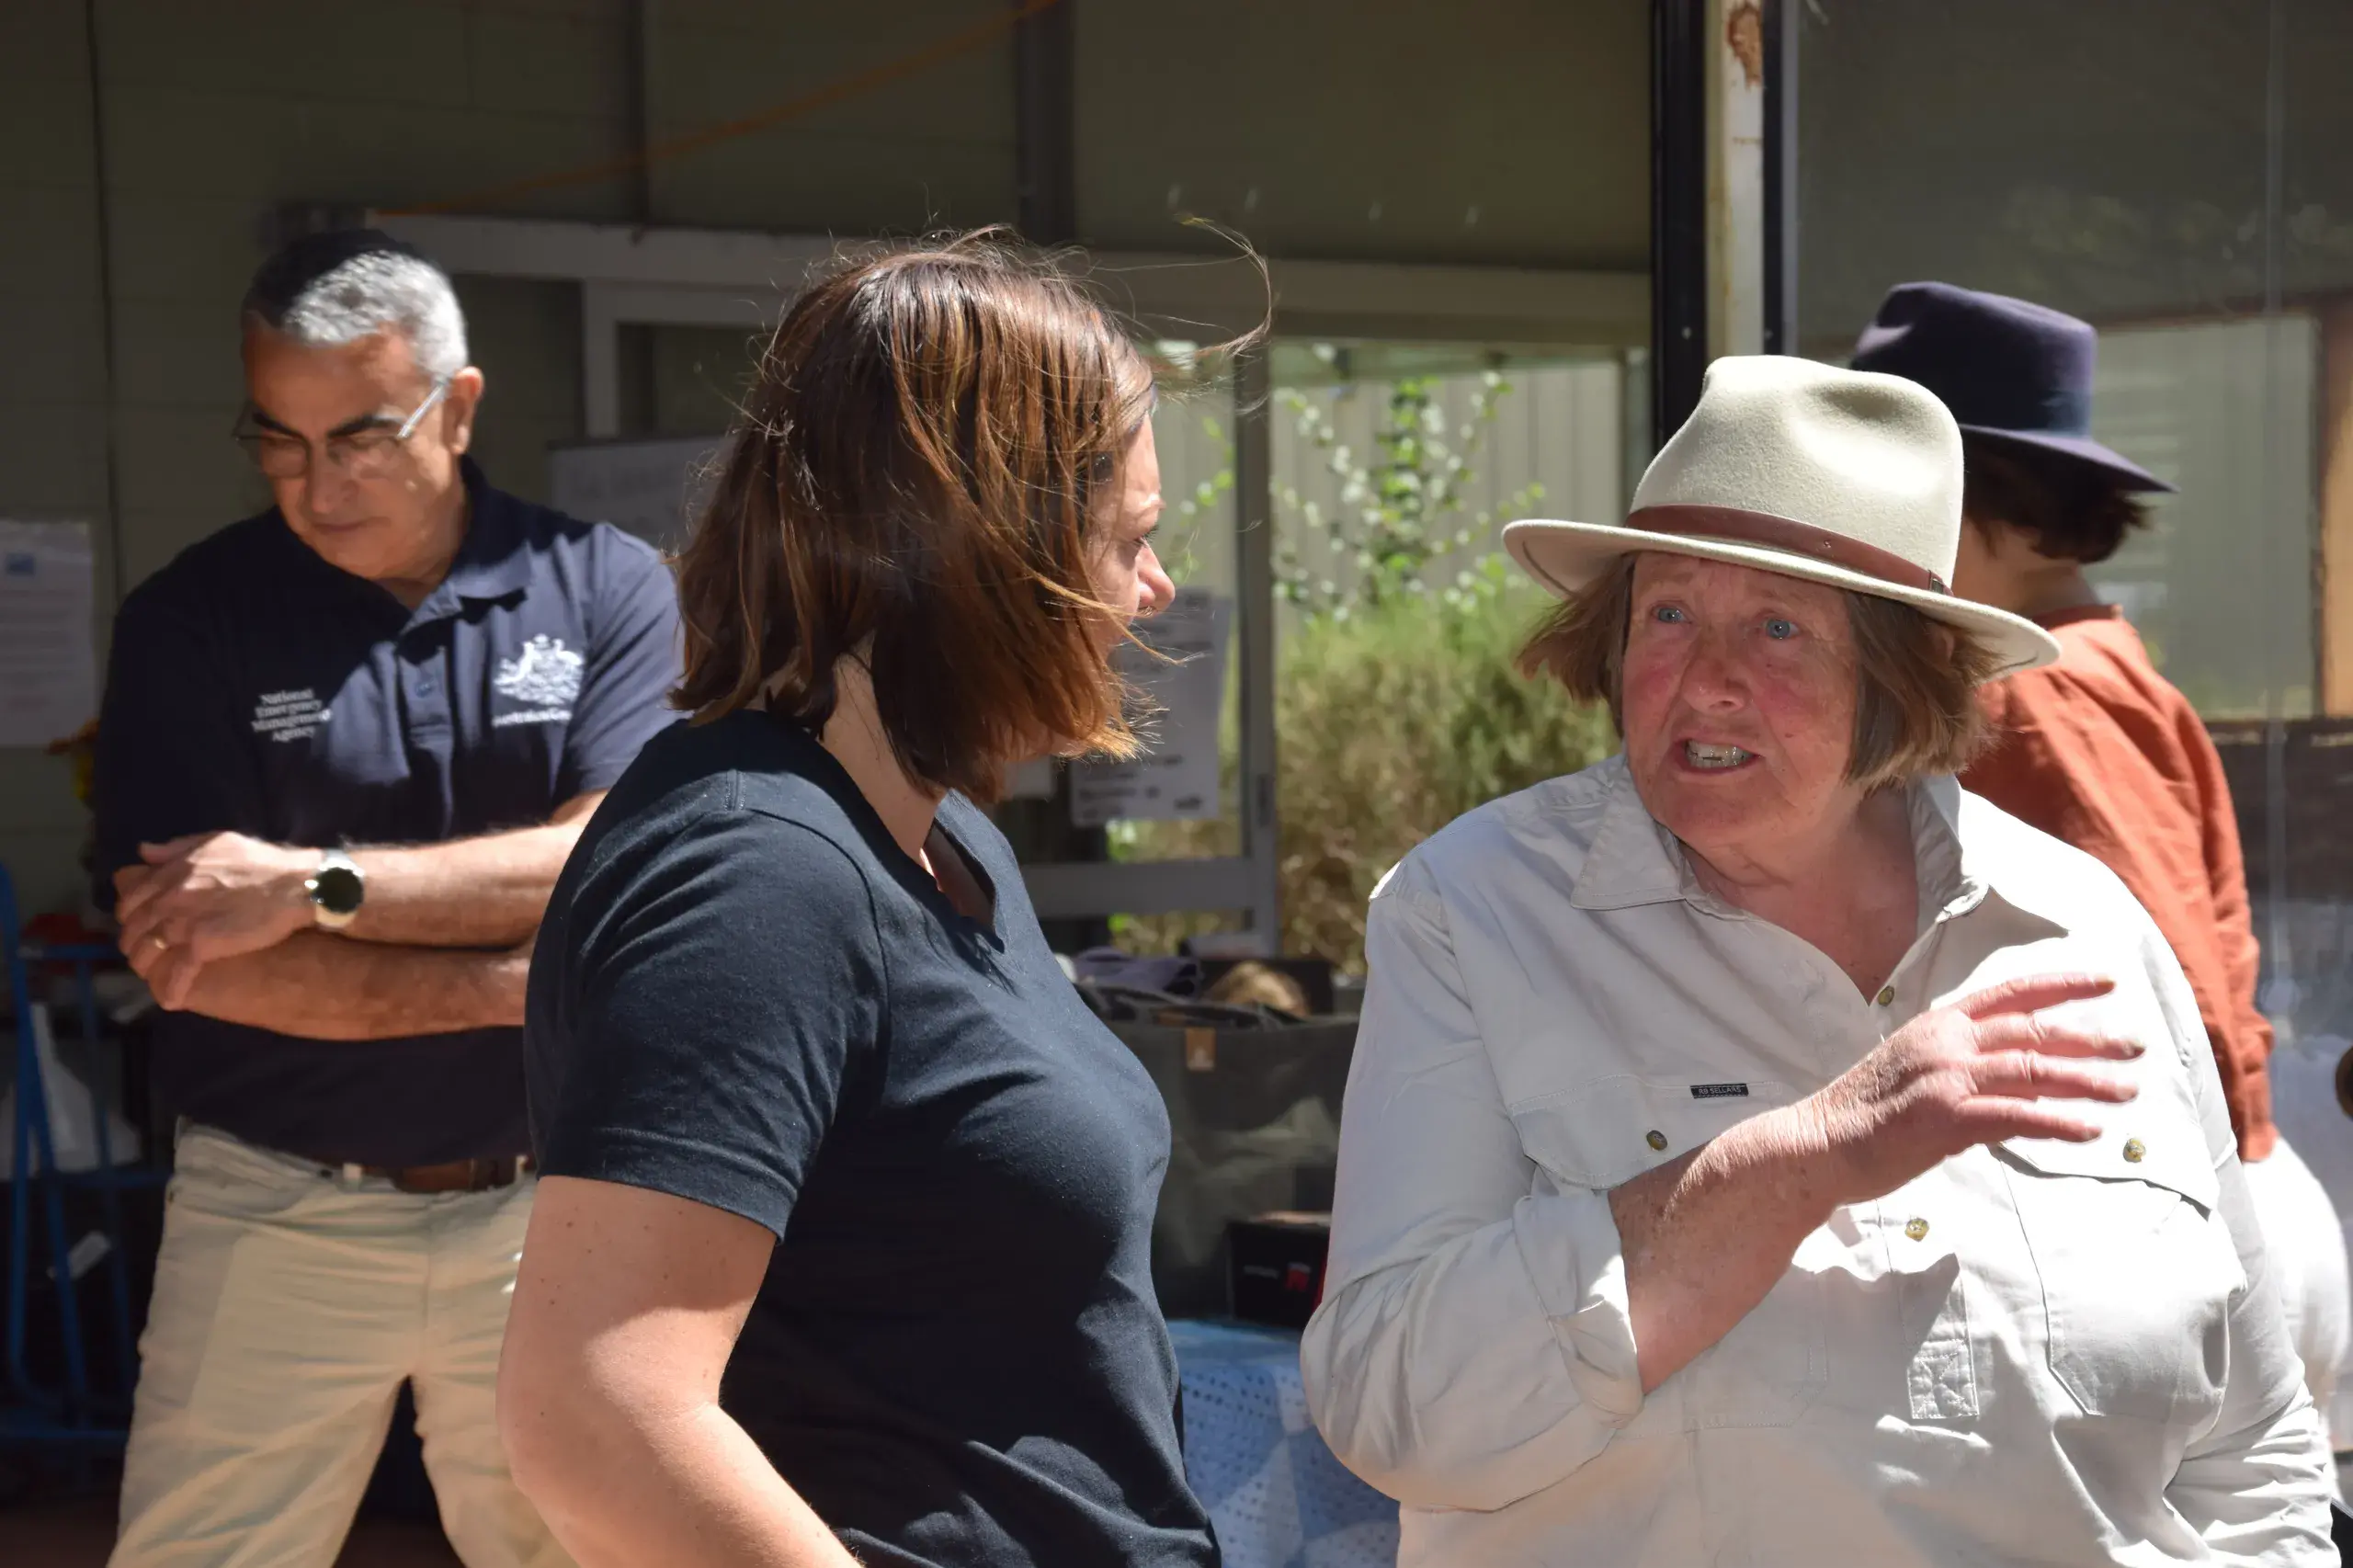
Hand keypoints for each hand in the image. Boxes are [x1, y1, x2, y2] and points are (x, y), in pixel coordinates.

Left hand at [115, 833, 316, 1007]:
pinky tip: (173, 1000)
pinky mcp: (200, 946)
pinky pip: (175, 974)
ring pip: (147, 953)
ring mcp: (182, 923)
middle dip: (135, 946)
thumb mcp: (216, 841)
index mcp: (171, 873)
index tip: (140, 927)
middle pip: (134, 930)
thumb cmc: (263, 862)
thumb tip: (144, 853)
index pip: (130, 901)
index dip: (130, 918)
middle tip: (147, 957)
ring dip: (147, 969)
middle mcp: (169, 897)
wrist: (296, 884)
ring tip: (156, 979)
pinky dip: (170, 989)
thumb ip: (177, 848)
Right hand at [1803, 973, 2141, 1206]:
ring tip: (2126, 1091)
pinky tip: (2088, 1131)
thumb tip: (2019, 1091)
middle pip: (2034, 1032)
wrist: (1819, 1143)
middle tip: (2135, 1048)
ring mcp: (1946, 1078)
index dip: (2062, 984)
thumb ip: (1964, 1069)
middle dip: (2092, 1038)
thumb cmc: (1863, 1114)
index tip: (2105, 983)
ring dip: (2087, 1081)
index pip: (2011, 994)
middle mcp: (1946, 1042)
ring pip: (2033, 1070)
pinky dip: (2058, 1123)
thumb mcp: (1913, 1071)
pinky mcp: (1946, 1118)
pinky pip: (2017, 1116)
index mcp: (1938, 1024)